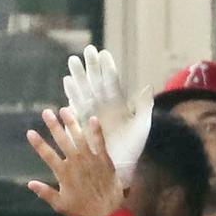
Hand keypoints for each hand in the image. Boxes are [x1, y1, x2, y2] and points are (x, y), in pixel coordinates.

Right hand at [27, 108, 124, 215]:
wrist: (108, 213)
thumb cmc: (83, 210)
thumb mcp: (61, 205)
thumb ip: (45, 193)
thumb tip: (30, 183)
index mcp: (63, 173)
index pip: (47, 154)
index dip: (38, 143)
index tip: (30, 132)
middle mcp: (76, 162)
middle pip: (62, 140)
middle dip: (53, 125)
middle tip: (46, 112)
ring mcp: (90, 159)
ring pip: (79, 137)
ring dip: (72, 123)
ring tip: (65, 110)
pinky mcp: (104, 160)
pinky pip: (100, 142)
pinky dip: (96, 130)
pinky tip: (93, 118)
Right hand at [63, 45, 152, 186]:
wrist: (121, 165)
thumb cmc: (134, 147)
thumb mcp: (141, 126)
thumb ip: (144, 107)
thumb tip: (147, 87)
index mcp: (118, 105)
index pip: (112, 82)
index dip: (107, 69)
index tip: (104, 54)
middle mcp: (104, 106)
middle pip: (96, 82)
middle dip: (92, 67)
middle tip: (88, 50)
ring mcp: (92, 113)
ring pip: (84, 91)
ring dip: (79, 77)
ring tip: (73, 61)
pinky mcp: (83, 123)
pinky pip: (76, 106)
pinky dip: (72, 94)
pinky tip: (68, 82)